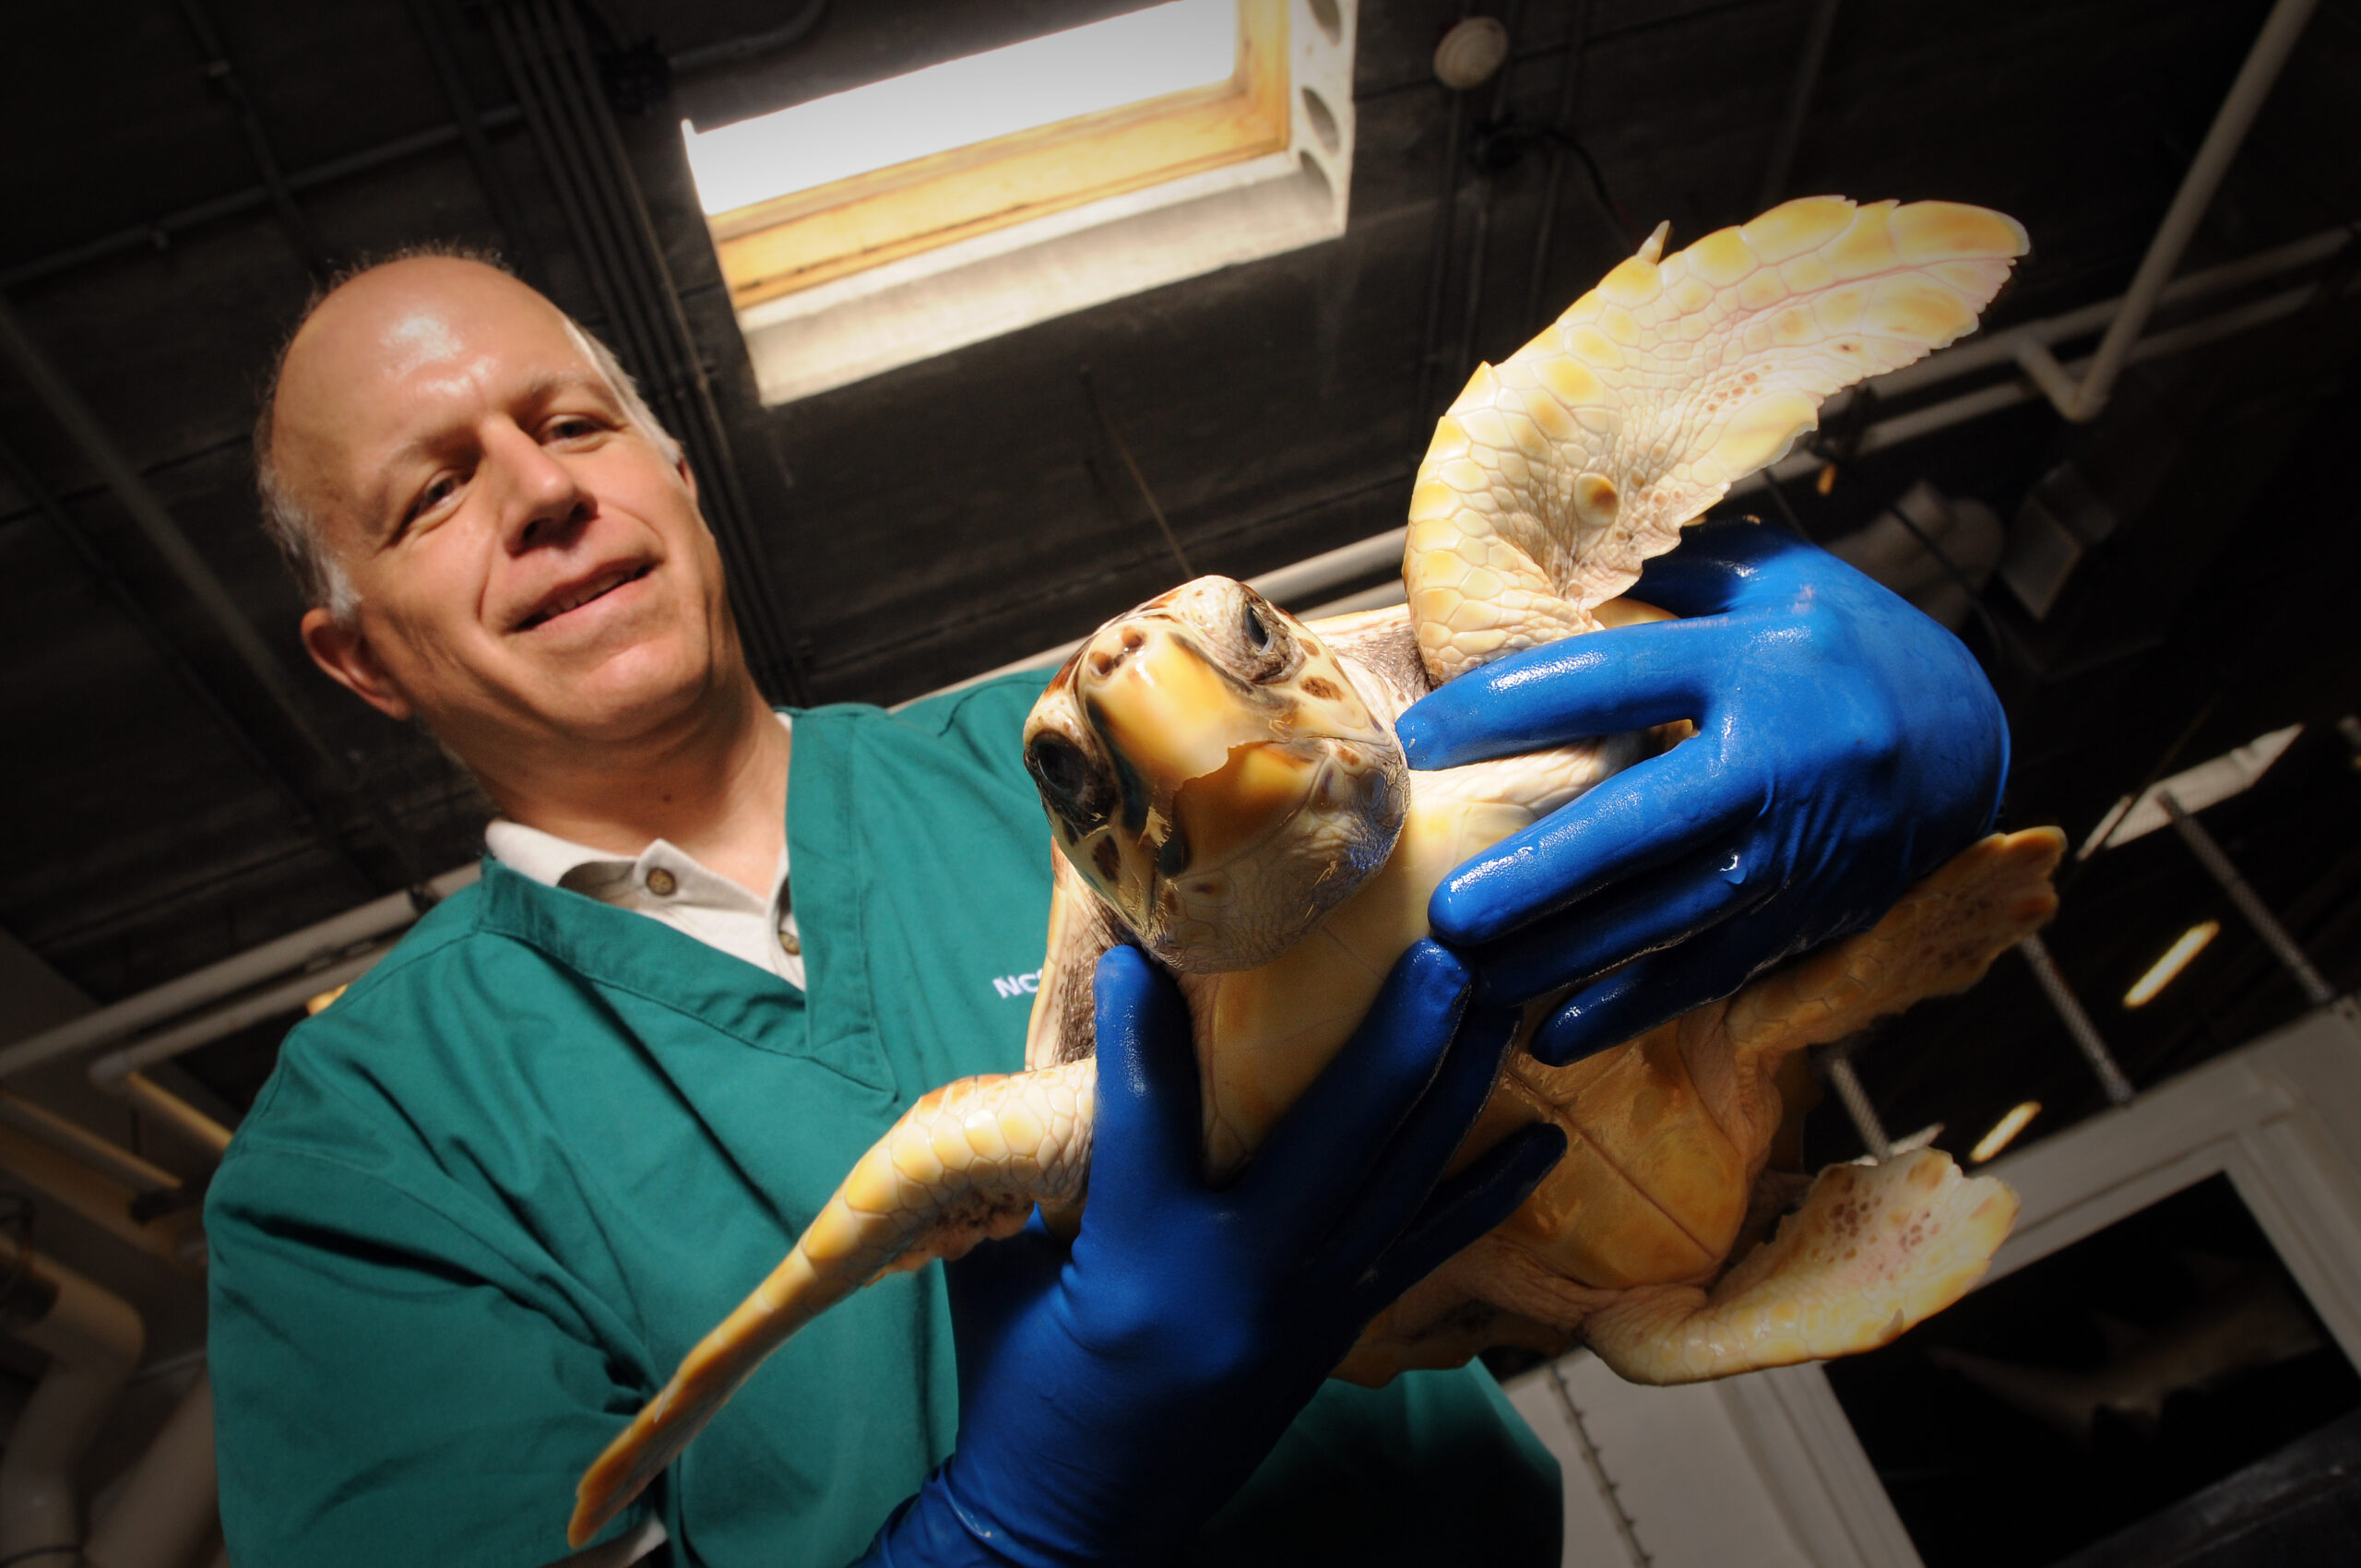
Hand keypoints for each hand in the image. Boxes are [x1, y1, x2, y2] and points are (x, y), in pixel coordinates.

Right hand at [862, 941, 1564, 1566]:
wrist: (1069, 1532)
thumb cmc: (1022, 1395)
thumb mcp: (1003, 1273)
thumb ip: (1042, 1168)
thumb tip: (1076, 1055)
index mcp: (1139, 1254)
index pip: (1148, 1103)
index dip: (1143, 1012)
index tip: (1148, 934)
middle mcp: (1240, 1277)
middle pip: (1335, 1131)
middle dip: (1396, 1034)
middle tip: (1441, 949)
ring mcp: (1302, 1310)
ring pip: (1399, 1180)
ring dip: (1453, 1087)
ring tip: (1495, 1003)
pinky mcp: (1332, 1337)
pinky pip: (1425, 1253)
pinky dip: (1485, 1195)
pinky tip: (1544, 1143)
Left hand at [1394, 518, 2007, 1066]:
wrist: (1971, 736)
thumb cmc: (1847, 645)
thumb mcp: (1774, 580)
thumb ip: (1667, 575)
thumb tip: (1542, 573)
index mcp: (1758, 663)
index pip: (1608, 683)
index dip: (1505, 708)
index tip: (1419, 737)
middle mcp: (1778, 763)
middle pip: (1640, 825)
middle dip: (1541, 875)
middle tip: (1449, 910)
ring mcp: (1796, 851)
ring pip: (1666, 917)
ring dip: (1566, 956)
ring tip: (1473, 980)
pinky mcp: (1805, 915)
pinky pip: (1709, 971)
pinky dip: (1633, 1008)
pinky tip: (1556, 1035)